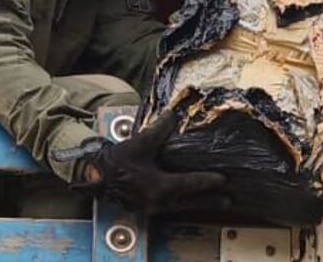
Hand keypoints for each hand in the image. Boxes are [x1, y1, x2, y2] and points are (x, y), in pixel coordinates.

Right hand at [79, 111, 228, 214]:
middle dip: (210, 201)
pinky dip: (183, 204)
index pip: (189, 184)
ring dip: (198, 205)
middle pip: (191, 202)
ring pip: (181, 208)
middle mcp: (158, 200)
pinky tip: (188, 201)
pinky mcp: (146, 208)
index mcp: (158, 186)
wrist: (94, 176)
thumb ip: (159, 129)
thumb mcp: (140, 143)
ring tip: (213, 203)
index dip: (207, 181)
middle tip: (228, 201)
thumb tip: (173, 114)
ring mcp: (152, 207)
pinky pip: (171, 208)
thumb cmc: (116, 162)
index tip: (223, 180)